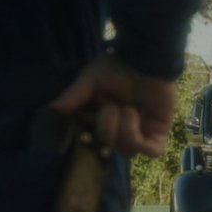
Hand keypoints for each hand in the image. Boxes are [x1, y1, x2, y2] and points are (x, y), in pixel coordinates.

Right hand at [50, 59, 177, 157]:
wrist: (146, 59)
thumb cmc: (118, 67)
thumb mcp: (90, 81)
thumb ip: (73, 97)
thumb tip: (51, 110)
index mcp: (103, 122)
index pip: (92, 144)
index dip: (86, 141)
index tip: (81, 130)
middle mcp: (121, 131)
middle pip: (108, 149)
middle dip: (106, 130)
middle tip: (109, 108)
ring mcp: (142, 134)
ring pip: (128, 152)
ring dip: (123, 130)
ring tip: (127, 108)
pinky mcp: (160, 134)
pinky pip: (151, 152)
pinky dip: (138, 136)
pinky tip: (134, 115)